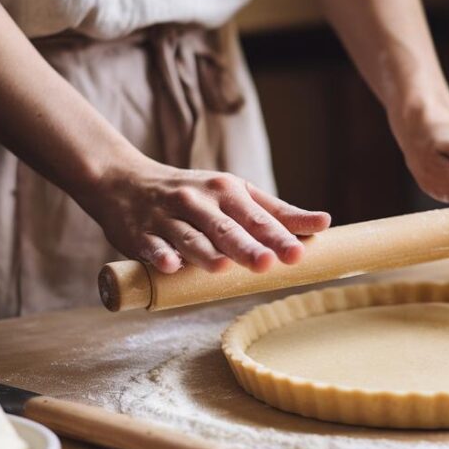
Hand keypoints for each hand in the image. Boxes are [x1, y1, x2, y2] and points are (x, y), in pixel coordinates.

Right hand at [78, 156, 330, 273]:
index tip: (298, 253)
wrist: (125, 181)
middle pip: (226, 228)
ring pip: (189, 237)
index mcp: (227, 192)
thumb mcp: (236, 194)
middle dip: (247, 246)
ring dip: (205, 252)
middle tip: (268, 263)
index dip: (278, 236)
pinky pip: (151, 246)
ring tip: (222, 267)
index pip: (257, 217)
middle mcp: (199, 202)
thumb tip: (324, 224)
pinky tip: (170, 266)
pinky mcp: (139, 234)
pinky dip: (160, 255)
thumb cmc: (194, 194)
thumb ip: (278, 212)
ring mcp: (167, 218)